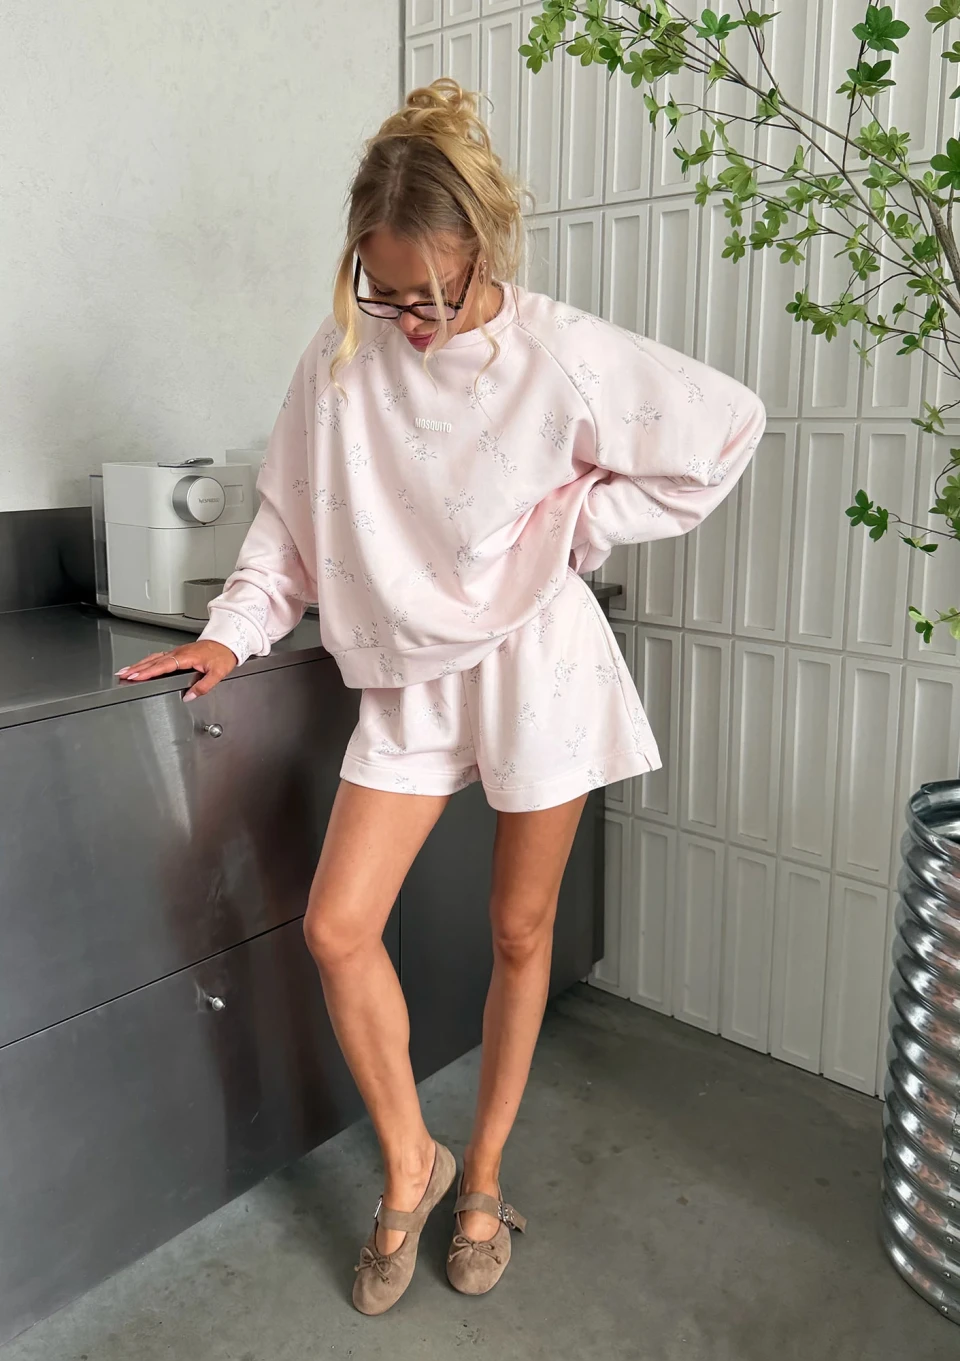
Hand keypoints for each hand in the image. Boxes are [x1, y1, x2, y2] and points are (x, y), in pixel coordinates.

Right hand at [116, 640, 238, 701]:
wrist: (227, 641)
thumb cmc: (223, 655)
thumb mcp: (218, 673)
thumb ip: (203, 686)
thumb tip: (190, 696)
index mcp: (187, 657)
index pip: (163, 666)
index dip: (148, 672)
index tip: (136, 676)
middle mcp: (179, 653)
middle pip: (153, 661)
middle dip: (136, 668)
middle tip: (122, 675)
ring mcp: (177, 651)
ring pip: (153, 658)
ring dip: (138, 664)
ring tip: (125, 671)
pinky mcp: (178, 652)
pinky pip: (158, 656)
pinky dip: (146, 661)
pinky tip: (140, 665)